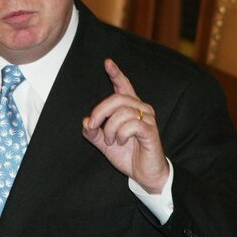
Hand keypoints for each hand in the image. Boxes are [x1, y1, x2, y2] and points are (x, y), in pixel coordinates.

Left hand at [82, 59, 168, 192]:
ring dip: (111, 128)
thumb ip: (93, 132)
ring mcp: (147, 119)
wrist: (145, 175)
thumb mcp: (104, 143)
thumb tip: (86, 121)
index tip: (107, 62)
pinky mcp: (151, 131)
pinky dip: (122, 134)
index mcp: (129, 109)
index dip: (116, 74)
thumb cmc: (127, 155)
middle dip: (100, 111)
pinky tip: (122, 142)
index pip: (123, 86)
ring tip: (112, 140)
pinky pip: (132, 125)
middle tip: (93, 125)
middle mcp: (141, 109)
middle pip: (117, 98)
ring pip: (123, 112)